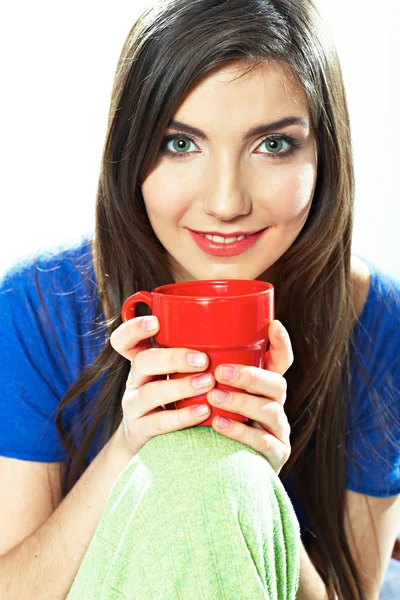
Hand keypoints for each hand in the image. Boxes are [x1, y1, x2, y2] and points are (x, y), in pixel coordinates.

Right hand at [110, 315, 213, 456]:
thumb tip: (229, 332)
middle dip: (173, 359)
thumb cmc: (172, 394)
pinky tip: (204, 411)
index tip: (155, 322)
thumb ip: (189, 354)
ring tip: (208, 383)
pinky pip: (160, 422)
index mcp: (141, 359)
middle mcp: (134, 379)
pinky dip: (183, 416)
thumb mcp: (173, 371)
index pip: (124, 340)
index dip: (134, 328)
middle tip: (203, 360)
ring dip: (182, 387)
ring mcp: (134, 405)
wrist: (150, 438)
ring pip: (151, 393)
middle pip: (142, 362)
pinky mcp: (141, 429)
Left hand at [206, 320, 292, 473]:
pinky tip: (218, 424)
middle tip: (220, 372)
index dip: (281, 344)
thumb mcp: (207, 394)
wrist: (207, 472)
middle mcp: (275, 406)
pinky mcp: (274, 457)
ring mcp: (278, 432)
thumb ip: (202, 373)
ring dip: (242, 401)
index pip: (281, 362)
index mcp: (263, 388)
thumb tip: (174, 336)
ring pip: (271, 410)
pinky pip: (263, 443)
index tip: (274, 325)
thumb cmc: (206, 423)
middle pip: (277, 384)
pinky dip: (240, 432)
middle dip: (251, 376)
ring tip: (214, 397)